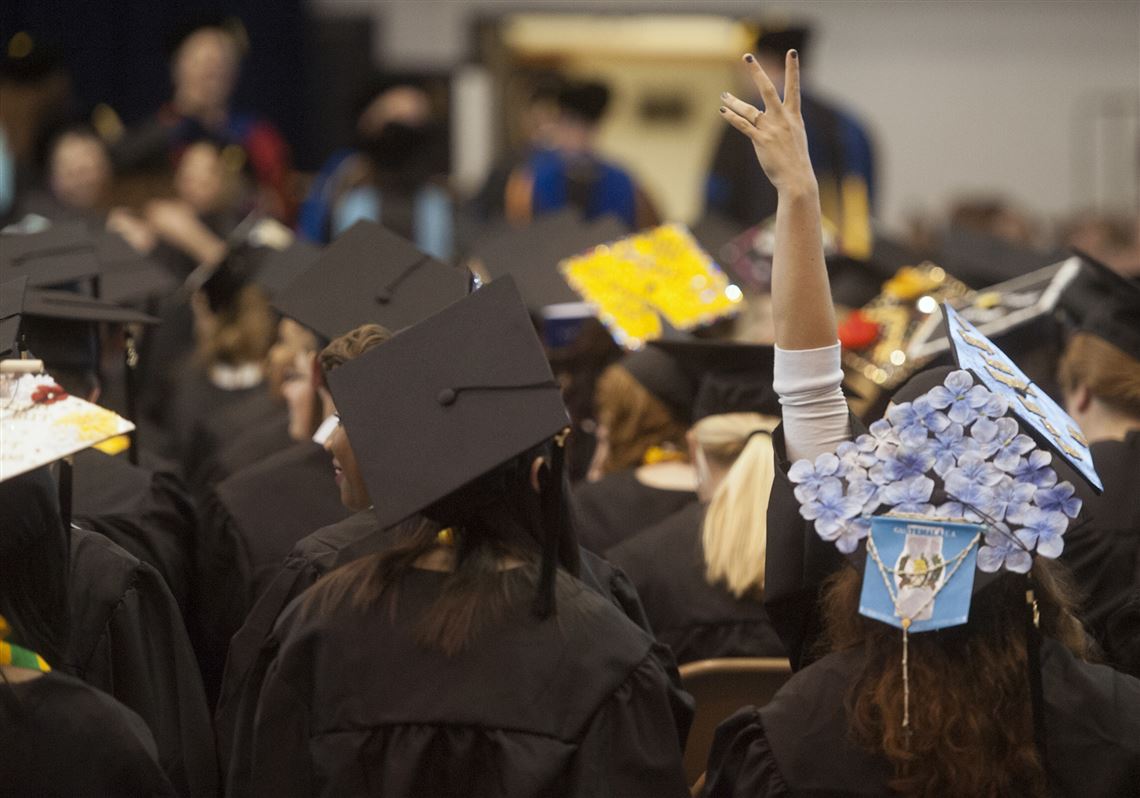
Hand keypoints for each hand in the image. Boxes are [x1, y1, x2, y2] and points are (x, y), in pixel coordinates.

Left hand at [719, 50, 815, 195]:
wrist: (797, 179)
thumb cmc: (796, 161)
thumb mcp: (796, 138)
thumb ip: (786, 125)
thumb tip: (772, 122)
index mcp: (794, 116)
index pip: (794, 88)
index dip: (793, 69)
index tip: (792, 52)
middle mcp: (783, 118)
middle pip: (768, 89)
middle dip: (757, 72)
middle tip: (747, 57)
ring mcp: (771, 128)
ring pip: (749, 109)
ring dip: (734, 101)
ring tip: (724, 95)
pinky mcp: (761, 140)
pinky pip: (743, 125)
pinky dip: (732, 117)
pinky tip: (723, 111)